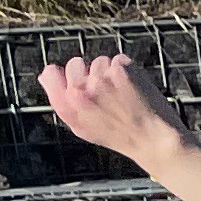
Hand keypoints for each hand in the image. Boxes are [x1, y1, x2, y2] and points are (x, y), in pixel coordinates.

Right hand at [36, 52, 189, 171]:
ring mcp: (100, 78)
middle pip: (75, 63)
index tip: (76, 80)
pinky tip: (134, 88)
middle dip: (88, 72)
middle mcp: (79, 91)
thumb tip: (46, 75)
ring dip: (110, 73)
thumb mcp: (82, 127)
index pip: (50, 74)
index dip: (63, 74)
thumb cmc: (119, 135)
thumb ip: (63, 101)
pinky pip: (118, 60)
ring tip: (124, 96)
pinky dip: (127, 70)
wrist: (154, 140)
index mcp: (67, 106)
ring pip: (99, 62)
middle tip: (106, 91)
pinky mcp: (120, 69)